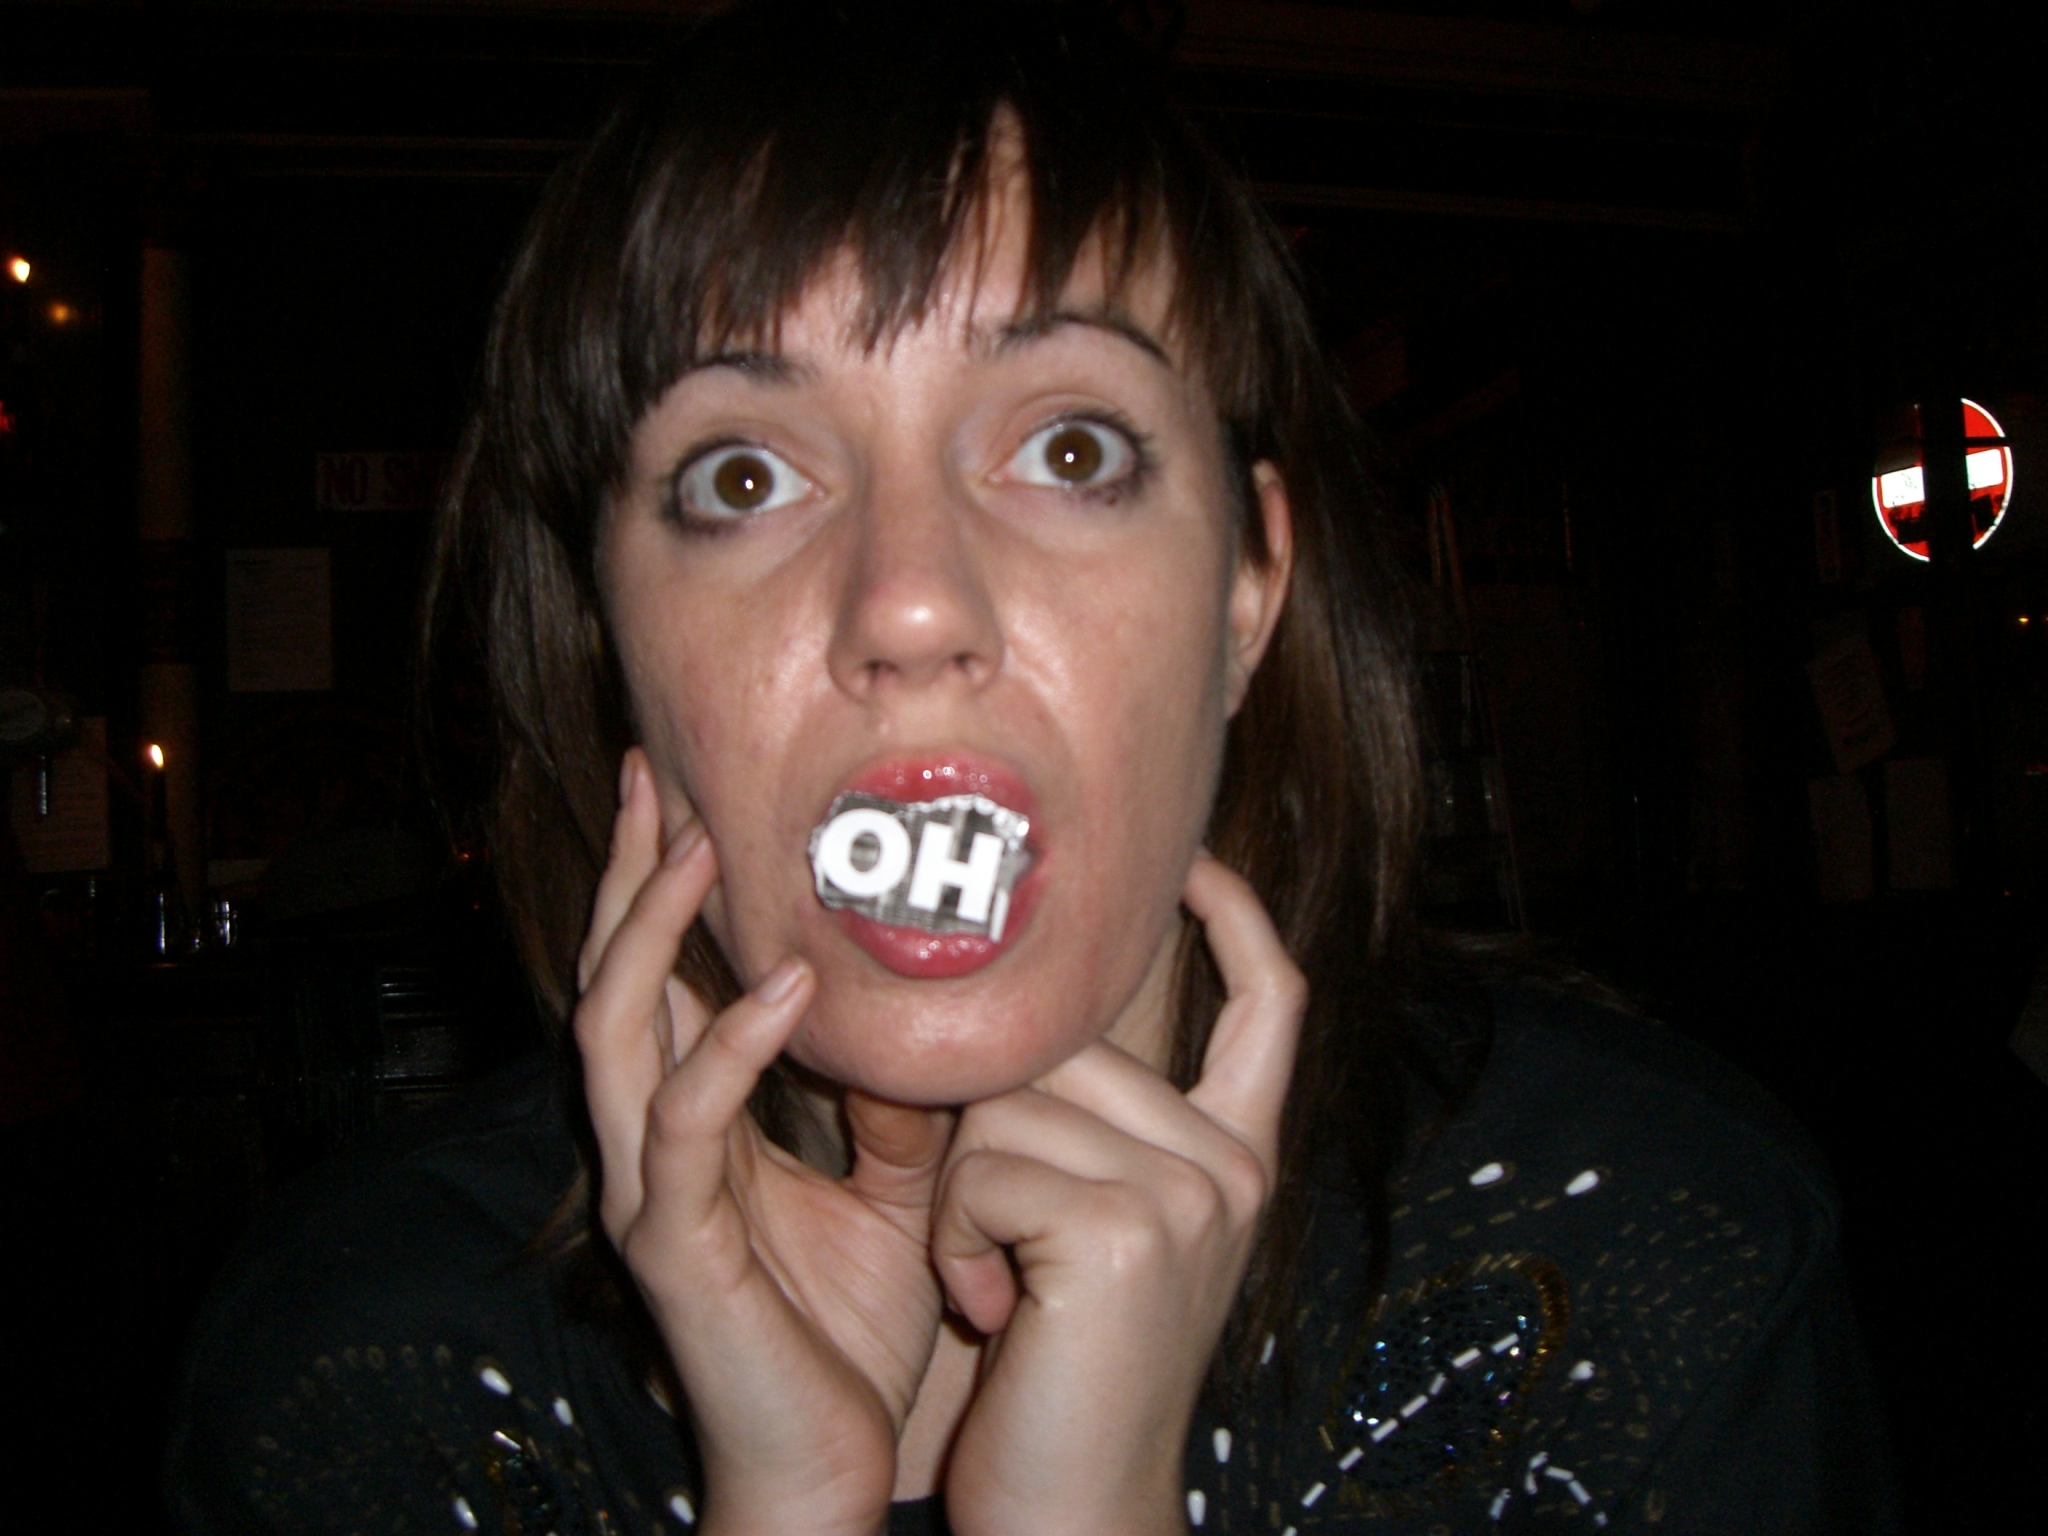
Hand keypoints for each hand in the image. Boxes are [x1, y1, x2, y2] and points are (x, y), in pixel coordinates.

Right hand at [576, 749, 951, 1535]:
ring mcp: (648, 1192)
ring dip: (650, 931)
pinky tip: (786, 987)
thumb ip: (893, 1106)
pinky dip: (728, 1045)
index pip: (657, 979)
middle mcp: (651, 1145)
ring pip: (612, 1030)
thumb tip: (922, 1024)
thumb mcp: (893, 1192)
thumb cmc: (850, 1334)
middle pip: (609, 978)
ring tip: (693, 846)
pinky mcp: (672, 1246)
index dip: (659, 887)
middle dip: (625, 874)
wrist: (832, 1469)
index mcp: (693, 1125)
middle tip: (649, 774)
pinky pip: (682, 1125)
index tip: (685, 790)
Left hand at [932, 853, 1305, 1535]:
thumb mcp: (1100, 1231)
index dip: (1238, 917)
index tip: (1191, 860)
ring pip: (1010, 1096)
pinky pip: (982, 1166)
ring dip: (964, 1194)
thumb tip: (1014, 1013)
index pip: (1272, 1003)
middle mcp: (1235, 1163)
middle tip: (1000, 1248)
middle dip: (993, 1129)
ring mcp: (1193, 1191)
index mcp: (1240, 1157)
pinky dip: (954, 1239)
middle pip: (1066, 1042)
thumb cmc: (1063, 1374)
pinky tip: (990, 1310)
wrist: (1073, 1518)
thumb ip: (1095, 1126)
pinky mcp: (1126, 1227)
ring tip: (999, 1286)